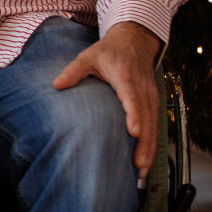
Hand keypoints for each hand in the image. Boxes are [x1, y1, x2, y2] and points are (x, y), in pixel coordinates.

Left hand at [52, 21, 163, 172]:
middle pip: (147, 117)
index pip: (132, 97)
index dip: (134, 115)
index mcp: (125, 76)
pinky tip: (146, 160)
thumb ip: (73, 71)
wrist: (134, 41)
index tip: (133, 132)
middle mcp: (142, 87)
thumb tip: (56, 85)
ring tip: (142, 170)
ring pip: (154, 123)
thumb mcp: (88, 56)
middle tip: (138, 165)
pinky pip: (155, 124)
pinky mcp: (154, 102)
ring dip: (150, 147)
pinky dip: (152, 142)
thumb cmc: (109, 51)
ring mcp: (151, 95)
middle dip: (144, 142)